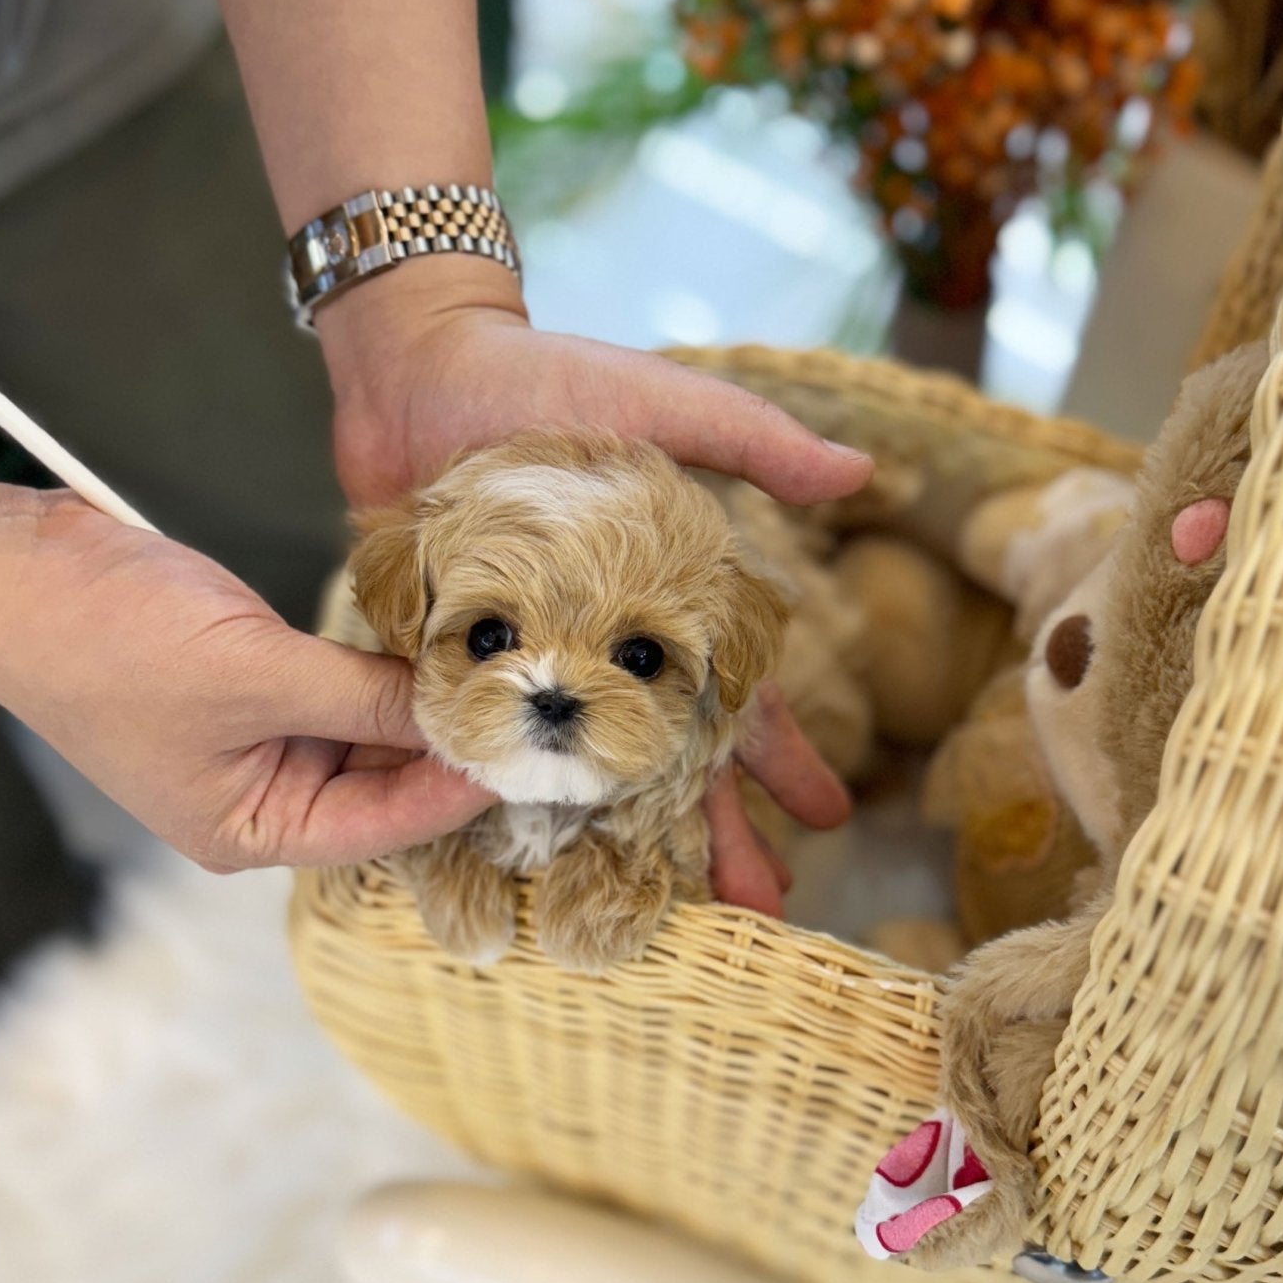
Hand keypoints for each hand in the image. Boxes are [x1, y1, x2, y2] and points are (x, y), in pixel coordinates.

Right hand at [0, 493, 488, 871]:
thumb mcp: (254, 672)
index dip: (459, 788)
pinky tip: (444, 643)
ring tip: (505, 674)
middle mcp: (261, 799)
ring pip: (372, 734)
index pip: (384, 827)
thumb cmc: (107, 640)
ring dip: (426, 704)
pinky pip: (345, 689)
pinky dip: (388, 670)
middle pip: (385, 787)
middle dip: (451, 747)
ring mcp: (260, 741)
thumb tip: (460, 707)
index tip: (529, 752)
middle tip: (538, 709)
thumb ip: (364, 696)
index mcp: (247, 832)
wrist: (15, 570)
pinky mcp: (260, 685)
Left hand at [317, 267, 867, 912]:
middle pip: (665, 762)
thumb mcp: (660, 404)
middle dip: (712, 833)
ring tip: (648, 911)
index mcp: (660, 603)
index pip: (735, 697)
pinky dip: (498, 806)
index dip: (780, 758)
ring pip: (582, 777)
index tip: (824, 818)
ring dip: (613, 845)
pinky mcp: (455, 669)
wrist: (420, 372)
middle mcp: (599, 649)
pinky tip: (517, 865)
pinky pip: (484, 750)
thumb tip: (861, 470)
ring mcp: (529, 666)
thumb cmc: (548, 382)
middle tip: (756, 907)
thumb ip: (752, 441)